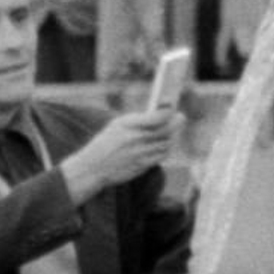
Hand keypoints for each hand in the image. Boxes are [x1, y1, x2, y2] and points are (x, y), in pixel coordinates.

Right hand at [60, 107, 175, 202]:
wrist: (93, 167)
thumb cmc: (105, 143)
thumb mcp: (117, 125)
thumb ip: (138, 120)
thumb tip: (161, 113)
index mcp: (128, 124)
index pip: (158, 116)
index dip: (169, 111)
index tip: (172, 106)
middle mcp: (136, 138)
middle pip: (167, 130)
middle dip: (177, 122)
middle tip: (180, 117)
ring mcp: (141, 153)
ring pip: (166, 143)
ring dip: (171, 136)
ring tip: (170, 130)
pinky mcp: (143, 165)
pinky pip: (161, 155)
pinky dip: (165, 149)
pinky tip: (163, 144)